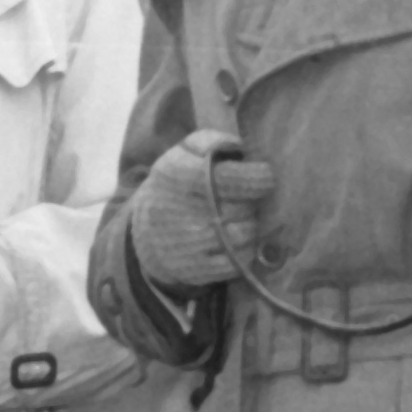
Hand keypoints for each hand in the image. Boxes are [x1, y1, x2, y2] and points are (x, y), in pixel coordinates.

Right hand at [128, 134, 270, 291]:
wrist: (146, 233)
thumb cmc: (175, 185)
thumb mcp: (183, 152)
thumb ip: (211, 141)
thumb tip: (241, 148)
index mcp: (180, 176)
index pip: (232, 178)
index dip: (258, 176)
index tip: (265, 175)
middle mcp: (183, 212)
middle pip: (244, 206)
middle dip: (254, 201)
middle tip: (248, 198)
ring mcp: (190, 245)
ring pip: (245, 234)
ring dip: (251, 225)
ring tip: (241, 217)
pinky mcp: (197, 270)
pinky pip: (239, 261)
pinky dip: (245, 250)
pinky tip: (236, 239)